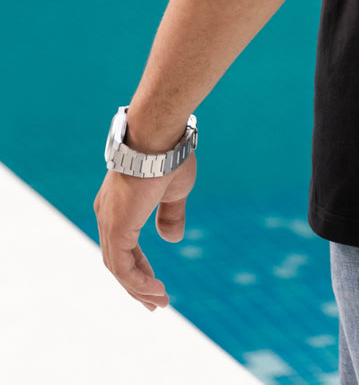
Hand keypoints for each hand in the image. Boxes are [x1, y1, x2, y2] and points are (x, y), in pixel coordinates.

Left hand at [93, 155, 196, 309]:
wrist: (159, 133)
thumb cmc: (168, 155)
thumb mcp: (174, 191)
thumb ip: (169, 216)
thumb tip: (171, 239)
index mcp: (118, 205)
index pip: (123, 245)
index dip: (139, 267)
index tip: (155, 284)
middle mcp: (107, 214)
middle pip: (117, 261)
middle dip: (136, 284)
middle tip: (154, 303)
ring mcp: (109, 221)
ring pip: (118, 267)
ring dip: (138, 288)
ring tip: (159, 302)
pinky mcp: (116, 228)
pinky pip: (122, 267)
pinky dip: (137, 282)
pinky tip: (155, 290)